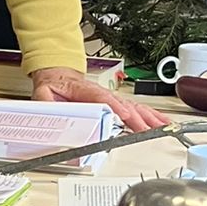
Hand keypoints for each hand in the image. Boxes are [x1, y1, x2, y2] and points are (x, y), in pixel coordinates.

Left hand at [31, 66, 167, 132]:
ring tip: (163, 126)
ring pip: (134, 106)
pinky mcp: (117, 103)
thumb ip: (44, 101)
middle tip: (148, 129)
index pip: (102, 98)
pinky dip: (150, 116)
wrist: (59, 76)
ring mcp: (112, 98)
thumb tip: (46, 109)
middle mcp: (102, 94)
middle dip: (137, 117)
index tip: (124, 114)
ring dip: (149, 117)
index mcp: (84, 91)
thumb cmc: (55, 86)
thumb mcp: (43, 93)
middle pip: (123, 104)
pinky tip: (162, 123)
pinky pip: (135, 109)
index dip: (115, 106)